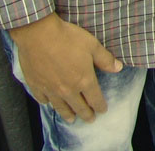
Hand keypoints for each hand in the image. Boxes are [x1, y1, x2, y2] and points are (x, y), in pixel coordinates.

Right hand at [8, 14, 122, 123]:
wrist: (39, 35)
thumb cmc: (68, 38)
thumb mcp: (92, 45)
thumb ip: (105, 59)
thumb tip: (119, 68)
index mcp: (84, 80)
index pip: (95, 98)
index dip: (100, 106)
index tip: (103, 110)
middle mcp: (68, 89)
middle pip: (79, 107)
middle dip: (86, 114)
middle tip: (90, 119)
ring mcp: (51, 89)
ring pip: (61, 107)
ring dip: (67, 114)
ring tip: (72, 120)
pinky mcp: (36, 85)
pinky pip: (43, 99)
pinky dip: (47, 103)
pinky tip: (49, 103)